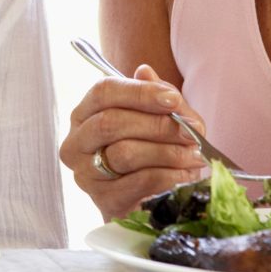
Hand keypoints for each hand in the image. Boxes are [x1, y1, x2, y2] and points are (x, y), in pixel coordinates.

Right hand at [59, 64, 208, 221]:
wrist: (147, 196)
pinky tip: (186, 174)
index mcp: (85, 112)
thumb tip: (145, 71)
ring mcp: (86, 174)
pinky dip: (168, 176)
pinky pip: (138, 183)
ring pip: (124, 153)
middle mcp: (76, 142)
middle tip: (189, 131)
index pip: (103, 92)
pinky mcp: (103, 200)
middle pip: (110, 122)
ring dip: (167, 152)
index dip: (139, 93)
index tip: (172, 100)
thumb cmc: (150, 147)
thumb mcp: (159, 116)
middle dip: (156, 125)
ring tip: (194, 154)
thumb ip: (155, 94)